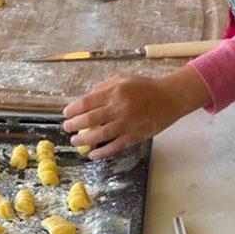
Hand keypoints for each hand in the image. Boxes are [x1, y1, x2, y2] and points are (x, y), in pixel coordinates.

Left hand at [63, 66, 210, 159]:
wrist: (169, 98)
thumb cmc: (144, 88)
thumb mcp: (123, 79)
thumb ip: (103, 87)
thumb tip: (86, 99)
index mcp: (115, 92)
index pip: (87, 102)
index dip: (73, 110)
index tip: (66, 114)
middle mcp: (119, 108)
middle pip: (90, 119)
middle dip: (74, 125)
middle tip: (67, 128)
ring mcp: (127, 124)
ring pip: (100, 135)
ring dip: (85, 140)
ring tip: (75, 141)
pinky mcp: (134, 136)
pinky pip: (115, 147)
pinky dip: (102, 152)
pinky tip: (92, 154)